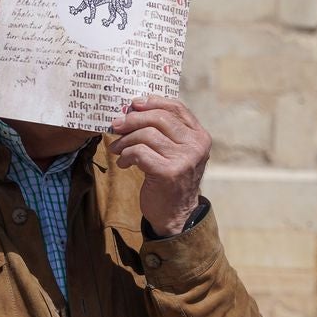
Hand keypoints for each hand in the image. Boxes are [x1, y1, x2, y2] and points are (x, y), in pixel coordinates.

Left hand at [109, 96, 210, 236]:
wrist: (175, 214)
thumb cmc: (171, 179)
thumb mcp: (176, 152)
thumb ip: (165, 131)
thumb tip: (134, 107)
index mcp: (200, 137)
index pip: (177, 108)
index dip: (154, 102)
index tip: (134, 104)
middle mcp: (196, 146)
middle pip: (159, 118)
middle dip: (133, 120)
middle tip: (116, 126)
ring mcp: (184, 159)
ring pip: (146, 135)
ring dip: (125, 140)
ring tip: (117, 150)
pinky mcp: (168, 172)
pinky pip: (138, 152)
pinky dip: (126, 156)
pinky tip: (123, 164)